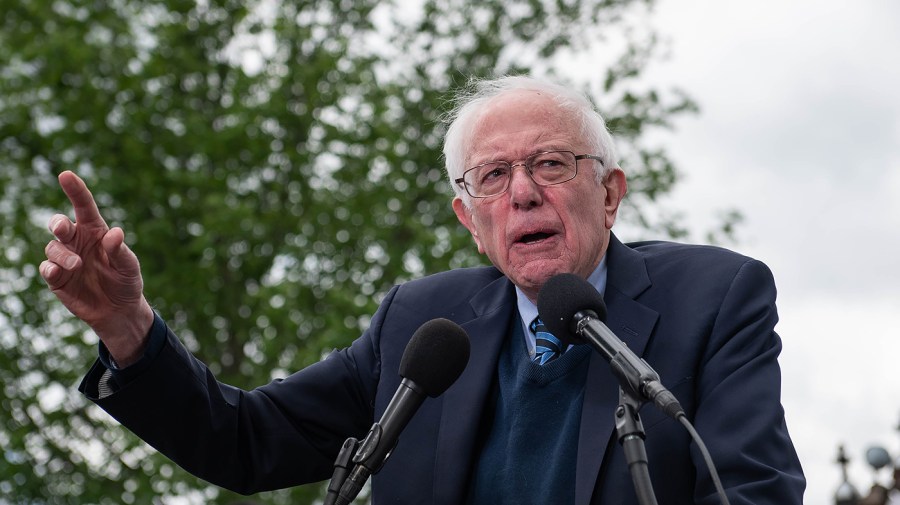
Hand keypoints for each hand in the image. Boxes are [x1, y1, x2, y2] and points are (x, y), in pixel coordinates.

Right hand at [40, 171, 153, 366]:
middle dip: (58, 223)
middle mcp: (77, 242)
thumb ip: (120, 250)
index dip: (75, 189)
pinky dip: (50, 268)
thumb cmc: (126, 282)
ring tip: (77, 265)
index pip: (84, 206)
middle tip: (64, 229)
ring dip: (62, 254)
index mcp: (95, 231)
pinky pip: (46, 268)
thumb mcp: (129, 266)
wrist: (119, 311)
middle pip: (60, 224)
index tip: (66, 175)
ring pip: (53, 247)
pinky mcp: (57, 279)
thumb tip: (115, 233)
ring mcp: (65, 259)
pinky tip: (59, 271)